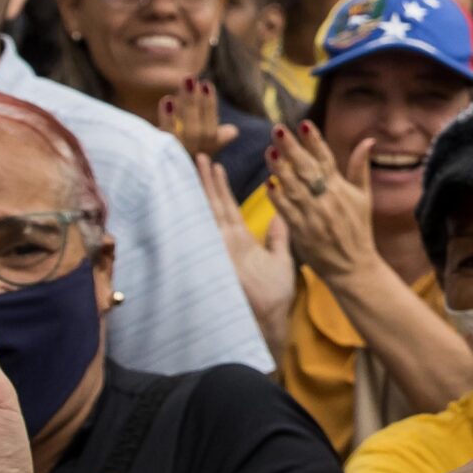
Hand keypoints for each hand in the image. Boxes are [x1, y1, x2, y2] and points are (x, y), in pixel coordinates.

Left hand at [159, 77, 239, 160]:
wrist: (151, 192)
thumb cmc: (174, 168)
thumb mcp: (194, 153)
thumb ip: (213, 142)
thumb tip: (233, 131)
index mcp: (202, 162)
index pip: (211, 135)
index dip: (210, 109)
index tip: (206, 85)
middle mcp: (193, 167)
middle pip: (199, 133)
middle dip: (197, 104)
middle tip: (192, 78)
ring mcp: (178, 167)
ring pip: (188, 135)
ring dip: (187, 107)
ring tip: (184, 82)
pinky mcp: (161, 166)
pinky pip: (166, 141)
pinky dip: (169, 121)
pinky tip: (168, 101)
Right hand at [198, 154, 294, 347]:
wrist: (270, 320)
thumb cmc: (275, 296)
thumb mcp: (281, 258)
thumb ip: (279, 237)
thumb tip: (282, 214)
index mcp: (240, 240)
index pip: (228, 207)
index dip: (220, 185)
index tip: (215, 164)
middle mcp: (226, 241)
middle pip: (214, 204)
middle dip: (206, 179)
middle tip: (198, 153)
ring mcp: (219, 248)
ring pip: (207, 212)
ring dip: (201, 188)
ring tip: (196, 162)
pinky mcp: (217, 256)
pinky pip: (205, 230)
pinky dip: (198, 212)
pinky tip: (191, 193)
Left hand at [267, 122, 380, 281]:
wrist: (354, 267)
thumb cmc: (358, 230)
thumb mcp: (363, 197)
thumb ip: (360, 168)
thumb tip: (368, 140)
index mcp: (341, 188)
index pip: (326, 159)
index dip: (315, 141)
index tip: (304, 124)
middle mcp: (328, 199)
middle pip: (307, 169)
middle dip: (292, 149)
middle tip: (278, 129)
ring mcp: (315, 216)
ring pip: (295, 188)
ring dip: (281, 170)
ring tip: (269, 151)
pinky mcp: (303, 232)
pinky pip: (288, 212)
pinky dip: (278, 198)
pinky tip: (268, 184)